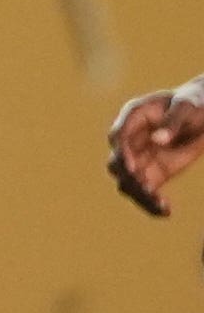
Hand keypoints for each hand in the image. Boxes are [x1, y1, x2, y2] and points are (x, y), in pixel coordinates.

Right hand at [106, 85, 203, 217]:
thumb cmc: (196, 102)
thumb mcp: (189, 106)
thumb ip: (173, 121)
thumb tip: (158, 140)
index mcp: (134, 116)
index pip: (118, 136)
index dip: (122, 152)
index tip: (133, 169)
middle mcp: (131, 139)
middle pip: (117, 163)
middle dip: (128, 177)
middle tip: (147, 188)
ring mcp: (141, 157)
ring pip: (127, 182)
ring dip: (139, 194)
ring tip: (159, 204)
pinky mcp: (154, 172)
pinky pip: (146, 191)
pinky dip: (152, 203)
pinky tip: (166, 211)